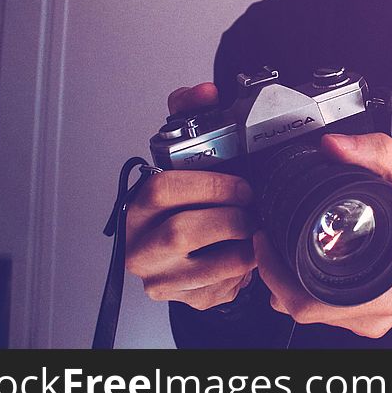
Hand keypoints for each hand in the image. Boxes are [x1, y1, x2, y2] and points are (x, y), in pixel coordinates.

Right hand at [126, 82, 257, 309]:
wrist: (186, 250)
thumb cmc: (188, 200)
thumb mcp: (185, 155)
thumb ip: (191, 113)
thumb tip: (205, 91)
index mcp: (138, 204)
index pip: (163, 189)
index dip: (209, 184)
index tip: (240, 185)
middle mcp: (140, 245)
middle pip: (184, 231)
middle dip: (230, 217)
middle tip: (251, 210)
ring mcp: (161, 278)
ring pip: (213, 265)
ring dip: (245, 245)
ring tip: (253, 231)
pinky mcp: (187, 301)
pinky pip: (226, 288)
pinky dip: (246, 269)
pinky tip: (248, 253)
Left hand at [255, 132, 391, 338]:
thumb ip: (373, 152)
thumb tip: (332, 146)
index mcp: (381, 288)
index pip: (305, 303)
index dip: (274, 275)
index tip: (265, 244)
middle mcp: (374, 311)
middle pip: (300, 309)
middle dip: (276, 275)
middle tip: (268, 242)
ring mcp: (371, 317)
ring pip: (311, 311)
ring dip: (291, 282)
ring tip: (282, 250)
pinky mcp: (369, 314)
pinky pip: (327, 309)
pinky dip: (309, 287)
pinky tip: (306, 264)